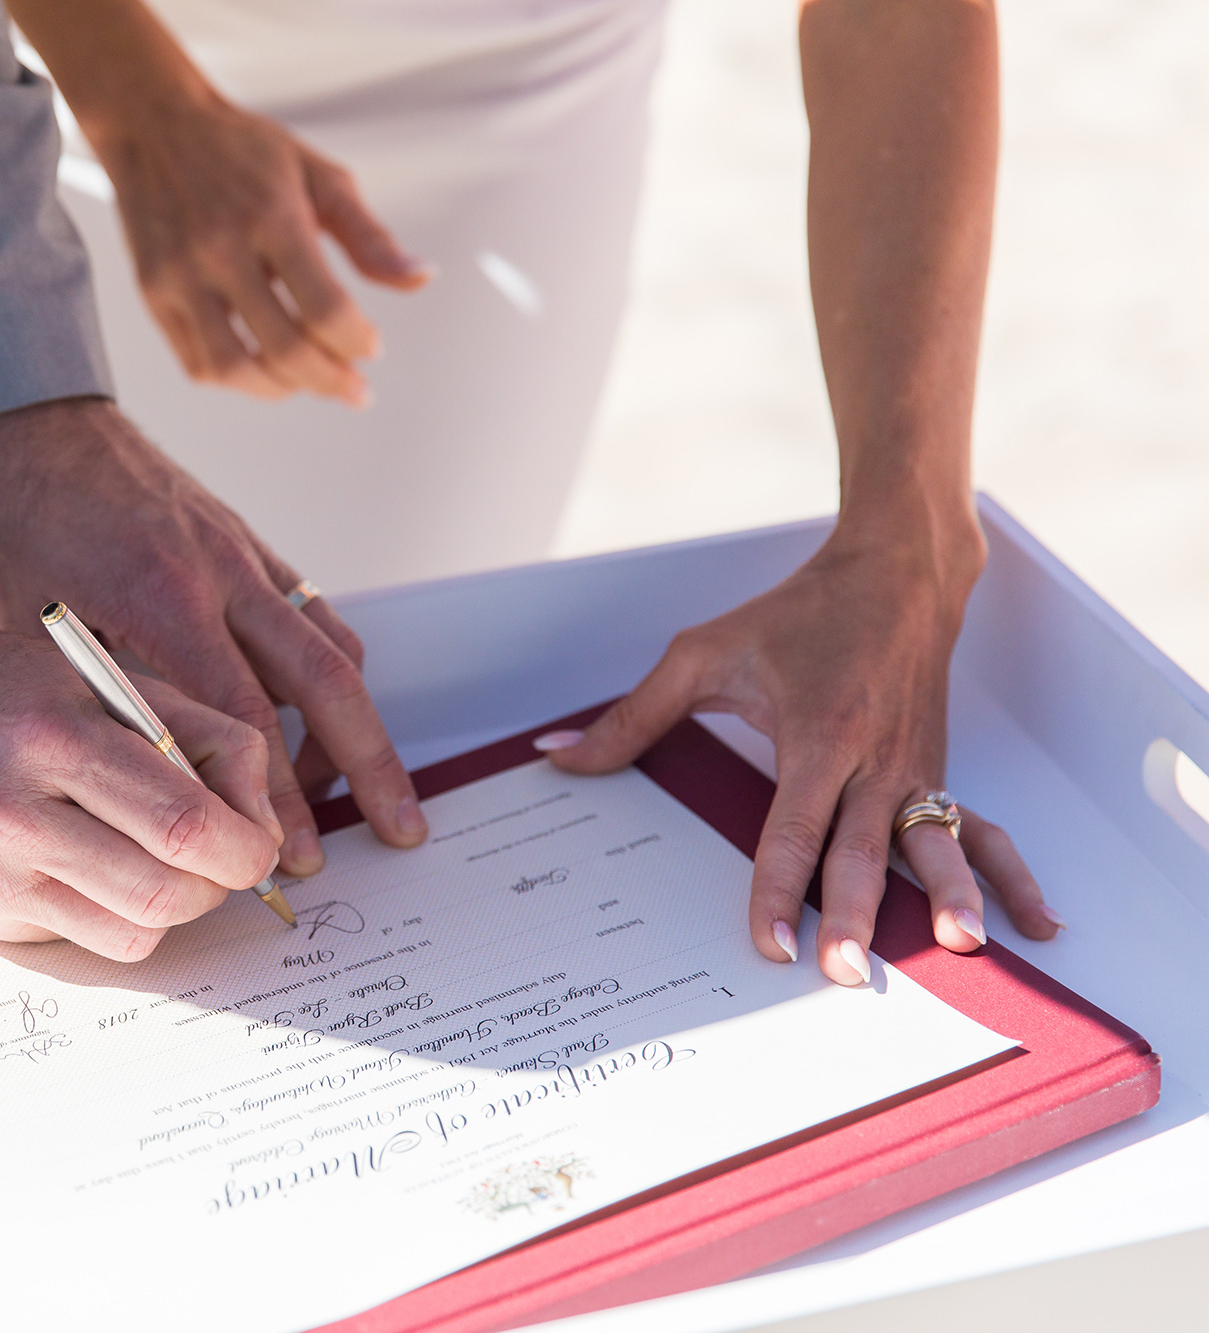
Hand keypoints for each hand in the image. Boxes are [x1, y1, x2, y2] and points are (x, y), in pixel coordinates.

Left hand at [0, 397, 426, 876]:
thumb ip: (107, 697)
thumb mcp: (38, 626)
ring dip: (359, 724)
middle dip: (368, 766)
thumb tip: (160, 787)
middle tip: (397, 830)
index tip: (291, 856)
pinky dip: (331, 671)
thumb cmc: (16, 523)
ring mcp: (245, 552)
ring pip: (333, 647)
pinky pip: (313, 612)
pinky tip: (320, 719)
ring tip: (360, 791)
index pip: (246, 719)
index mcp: (163, 597)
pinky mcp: (250, 540)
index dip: (276, 796)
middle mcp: (222, 572)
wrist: (33, 420)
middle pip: (326, 683)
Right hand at [0, 601, 281, 960]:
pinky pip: (81, 940)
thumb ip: (203, 739)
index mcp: (56, 736)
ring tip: (152, 859)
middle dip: (213, 885)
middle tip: (214, 858)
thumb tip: (262, 826)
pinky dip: (107, 913)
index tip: (256, 846)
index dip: (245, 849)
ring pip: (131, 935)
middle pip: (164, 896)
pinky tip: (85, 864)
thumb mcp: (112, 679)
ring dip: (166, 907)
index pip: (183, 824)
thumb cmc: (11, 688)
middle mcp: (12, 811)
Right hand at [86, 87, 427, 404]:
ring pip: (233, 368)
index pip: (325, 309)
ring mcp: (180, 275)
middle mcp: (221, 249)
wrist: (153, 125)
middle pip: (283, 349)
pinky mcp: (152, 293)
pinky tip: (261, 367)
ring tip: (305, 382)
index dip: (357, 342)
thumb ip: (369, 236)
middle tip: (351, 388)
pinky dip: (236, 378)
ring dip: (280, 389)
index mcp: (272, 216)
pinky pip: (196, 362)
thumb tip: (419, 279)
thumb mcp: (319, 176)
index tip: (370, 348)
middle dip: (329, 380)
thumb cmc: (243, 151)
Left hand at [543, 535, 1061, 986]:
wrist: (897, 571)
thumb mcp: (702, 654)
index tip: (769, 942)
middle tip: (848, 975)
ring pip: (934, 843)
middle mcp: (875, 757)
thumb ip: (633, 717)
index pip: (792, 827)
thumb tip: (560, 757)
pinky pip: (982, 831)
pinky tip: (1032, 923)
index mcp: (818, 733)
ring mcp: (917, 768)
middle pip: (863, 850)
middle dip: (859, 916)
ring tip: (960, 949)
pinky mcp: (939, 773)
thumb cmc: (797, 614)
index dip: (778, 888)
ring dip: (948, 898)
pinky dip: (1009, 877)